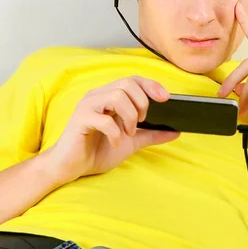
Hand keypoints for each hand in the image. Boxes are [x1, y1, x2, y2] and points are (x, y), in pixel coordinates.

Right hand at [44, 76, 179, 186]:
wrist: (71, 168)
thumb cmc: (97, 151)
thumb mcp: (131, 142)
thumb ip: (151, 135)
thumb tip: (176, 131)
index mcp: (109, 97)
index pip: (133, 80)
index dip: (151, 85)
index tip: (166, 98)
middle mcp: (98, 96)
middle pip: (126, 83)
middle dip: (141, 102)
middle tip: (141, 121)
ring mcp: (87, 106)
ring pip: (116, 95)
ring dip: (129, 116)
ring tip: (128, 132)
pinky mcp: (79, 120)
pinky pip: (103, 119)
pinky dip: (115, 132)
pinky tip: (115, 142)